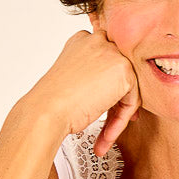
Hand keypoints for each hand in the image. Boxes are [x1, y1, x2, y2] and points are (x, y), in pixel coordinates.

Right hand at [25, 22, 141, 155]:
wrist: (46, 111)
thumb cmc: (51, 102)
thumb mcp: (71, 80)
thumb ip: (91, 77)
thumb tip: (110, 89)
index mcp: (82, 40)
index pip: (105, 64)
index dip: (105, 90)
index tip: (102, 110)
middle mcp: (98, 41)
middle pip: (118, 76)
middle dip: (115, 105)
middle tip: (107, 129)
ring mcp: (112, 52)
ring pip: (127, 90)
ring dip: (117, 117)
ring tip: (104, 138)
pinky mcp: (124, 69)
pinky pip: (131, 101)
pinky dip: (120, 121)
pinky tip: (105, 136)